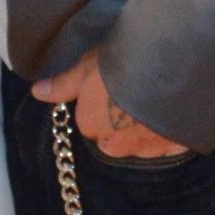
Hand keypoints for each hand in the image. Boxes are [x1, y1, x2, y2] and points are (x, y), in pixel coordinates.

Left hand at [32, 49, 190, 160]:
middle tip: (138, 91)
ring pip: (143, 141)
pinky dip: (172, 132)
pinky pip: (170, 144)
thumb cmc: (122, 64)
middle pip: (116, 136)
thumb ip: (64, 84)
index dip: (103, 102)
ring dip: (149, 127)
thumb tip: (38, 92)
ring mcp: (147, 150)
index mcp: (91, 125)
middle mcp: (116, 145)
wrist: (169, 67)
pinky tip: (176, 110)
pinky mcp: (174, 149)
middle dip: (125, 121)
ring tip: (159, 98)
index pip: (91, 121)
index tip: (115, 86)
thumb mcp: (87, 68)